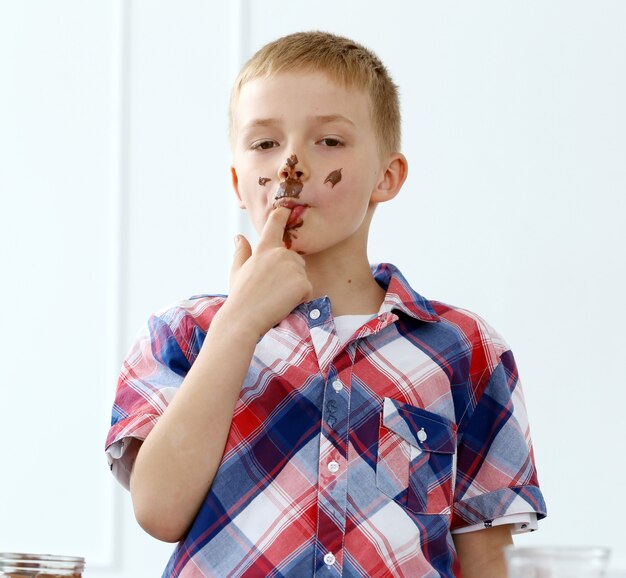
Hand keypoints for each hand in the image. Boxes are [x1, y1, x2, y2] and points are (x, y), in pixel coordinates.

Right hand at [222, 207, 312, 337]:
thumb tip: (238, 237)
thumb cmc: (240, 297)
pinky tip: (284, 303)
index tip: (288, 207)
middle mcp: (280, 253)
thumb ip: (241, 252)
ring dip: (294, 288)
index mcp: (264, 249)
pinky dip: (299, 299)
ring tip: (277, 297)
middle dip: (290, 274)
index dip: (283, 214)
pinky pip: (307, 290)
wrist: (244, 318)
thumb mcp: (237, 271)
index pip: (275, 224)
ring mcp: (292, 267)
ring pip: (302, 276)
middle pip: (296, 259)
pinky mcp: (302, 282)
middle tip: (272, 290)